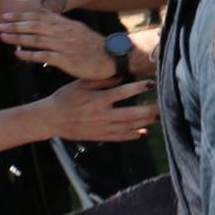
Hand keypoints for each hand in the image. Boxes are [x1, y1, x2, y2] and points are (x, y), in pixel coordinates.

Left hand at [0, 11, 115, 79]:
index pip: (39, 16)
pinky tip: (18, 53)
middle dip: (15, 24)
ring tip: (2, 36)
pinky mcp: (66, 60)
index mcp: (65, 24)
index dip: (22, 15)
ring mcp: (64, 45)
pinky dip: (29, 54)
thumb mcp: (77, 30)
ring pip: (37, 38)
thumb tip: (44, 22)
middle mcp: (63, 32)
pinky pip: (44, 55)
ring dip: (18, 37)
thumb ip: (61, 26)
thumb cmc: (93, 46)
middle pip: (35, 25)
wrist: (110, 58)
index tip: (7, 15)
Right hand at [39, 79, 156, 142]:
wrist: (51, 119)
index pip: (123, 93)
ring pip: (129, 126)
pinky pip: (120, 137)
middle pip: (132, 113)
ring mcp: (102, 128)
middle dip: (149, 110)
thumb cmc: (65, 98)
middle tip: (163, 104)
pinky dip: (133, 135)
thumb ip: (102, 81)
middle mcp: (102, 115)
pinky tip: (143, 132)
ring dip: (145, 122)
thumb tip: (121, 77)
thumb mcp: (81, 84)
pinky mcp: (100, 137)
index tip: (151, 84)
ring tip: (157, 116)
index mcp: (98, 99)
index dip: (139, 88)